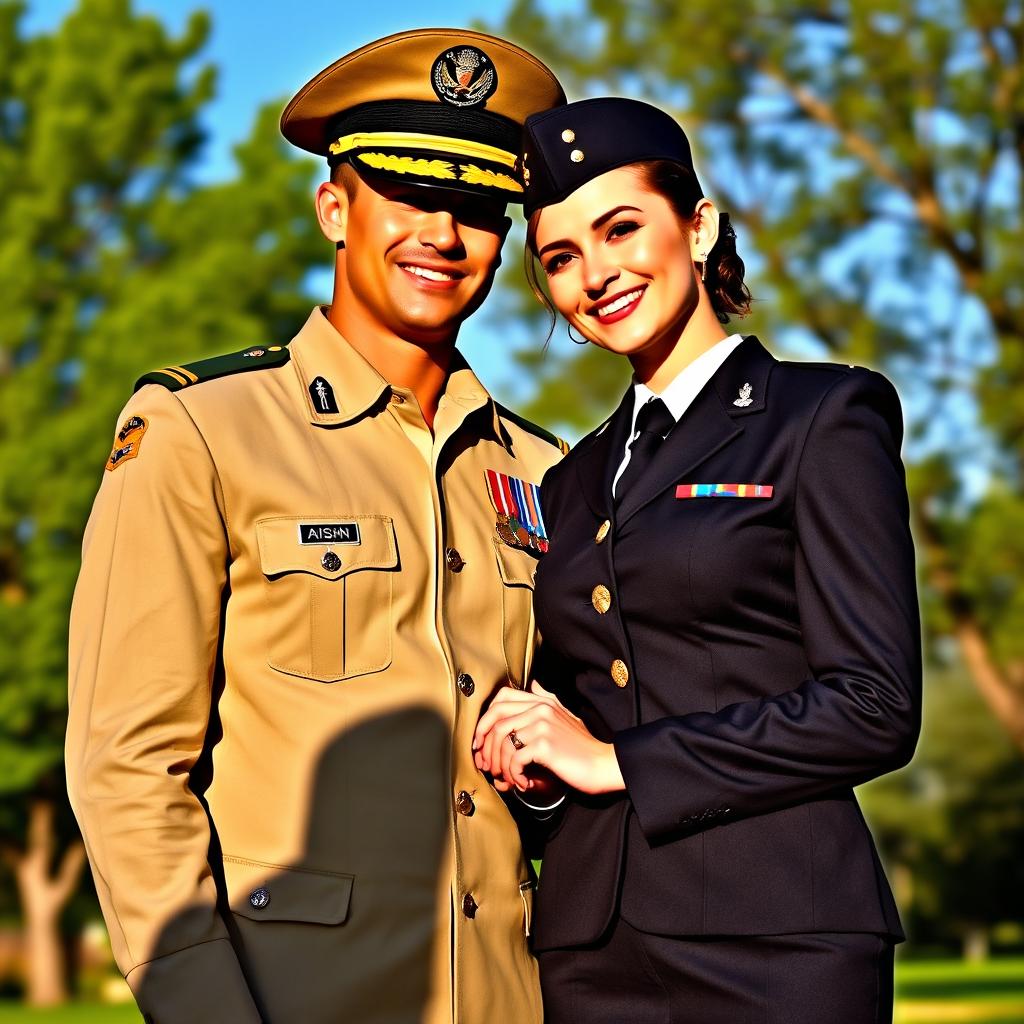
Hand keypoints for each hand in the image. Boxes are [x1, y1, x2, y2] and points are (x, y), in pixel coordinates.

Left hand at [472, 681, 624, 794]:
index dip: (484, 719)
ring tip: (506, 778)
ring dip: (499, 764)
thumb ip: (547, 700)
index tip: (480, 741)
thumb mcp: (566, 716)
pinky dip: (514, 774)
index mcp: (542, 700)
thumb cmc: (582, 746)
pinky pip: (514, 758)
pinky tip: (523, 783)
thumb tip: (534, 684)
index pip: (501, 698)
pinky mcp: (544, 745)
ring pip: (502, 740)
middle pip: (496, 718)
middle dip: (484, 743)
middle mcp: (540, 708)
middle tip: (485, 765)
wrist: (603, 765)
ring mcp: (542, 725)